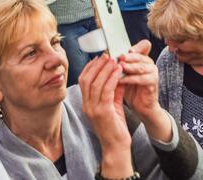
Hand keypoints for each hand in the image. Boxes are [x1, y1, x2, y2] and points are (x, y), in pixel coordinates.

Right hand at [79, 55, 133, 177]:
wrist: (116, 147)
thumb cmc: (115, 127)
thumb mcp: (112, 104)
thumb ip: (113, 89)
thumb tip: (117, 72)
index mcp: (86, 103)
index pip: (83, 80)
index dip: (91, 67)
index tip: (100, 57)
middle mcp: (86, 105)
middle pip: (87, 79)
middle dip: (97, 65)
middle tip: (107, 55)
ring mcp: (92, 109)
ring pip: (96, 83)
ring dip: (105, 69)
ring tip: (114, 59)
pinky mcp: (102, 112)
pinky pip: (106, 90)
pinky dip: (112, 78)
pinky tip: (119, 71)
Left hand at [119, 41, 171, 142]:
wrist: (140, 105)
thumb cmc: (131, 88)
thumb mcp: (124, 73)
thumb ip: (119, 65)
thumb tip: (106, 57)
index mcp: (144, 58)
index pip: (144, 46)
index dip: (136, 46)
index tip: (125, 48)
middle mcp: (150, 63)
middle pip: (140, 56)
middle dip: (127, 57)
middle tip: (117, 57)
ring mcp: (153, 73)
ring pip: (141, 67)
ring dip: (128, 67)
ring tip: (117, 67)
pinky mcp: (153, 83)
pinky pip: (141, 79)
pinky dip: (129, 79)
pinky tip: (120, 80)